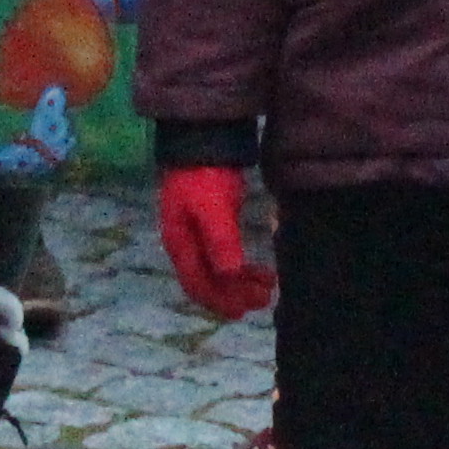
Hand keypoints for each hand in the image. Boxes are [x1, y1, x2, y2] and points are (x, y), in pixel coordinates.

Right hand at [160, 163, 273, 317]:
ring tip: (267, 284)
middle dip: (234, 294)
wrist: (201, 138)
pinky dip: (240, 265)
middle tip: (265, 298)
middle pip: (207, 281)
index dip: (220, 302)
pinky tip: (257, 268)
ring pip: (217, 270)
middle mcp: (185, 244)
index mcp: (180, 244)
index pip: (197, 285)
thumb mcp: (213, 207)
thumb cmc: (205, 174)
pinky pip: (224, 255)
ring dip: (240, 282)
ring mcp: (196, 233)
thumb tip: (230, 276)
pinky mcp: (211, 222)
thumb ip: (221, 241)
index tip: (246, 310)